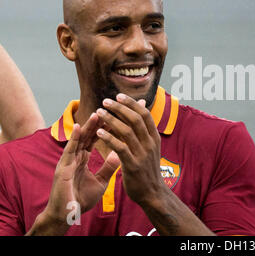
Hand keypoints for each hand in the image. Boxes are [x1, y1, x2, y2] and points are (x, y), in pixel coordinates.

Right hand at [40, 113, 120, 227]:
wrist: (68, 215)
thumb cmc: (81, 199)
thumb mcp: (100, 181)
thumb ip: (109, 167)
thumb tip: (119, 153)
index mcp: (84, 157)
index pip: (99, 136)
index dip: (110, 125)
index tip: (124, 115)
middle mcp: (76, 155)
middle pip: (91, 133)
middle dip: (102, 120)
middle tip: (115, 107)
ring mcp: (68, 160)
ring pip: (80, 139)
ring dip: (88, 126)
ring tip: (98, 112)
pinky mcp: (62, 168)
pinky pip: (69, 151)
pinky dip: (73, 139)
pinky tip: (77, 127)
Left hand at [95, 93, 165, 206]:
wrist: (152, 193)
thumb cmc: (147, 169)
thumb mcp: (150, 147)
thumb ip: (144, 130)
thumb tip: (142, 110)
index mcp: (154, 138)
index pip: (145, 114)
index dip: (132, 103)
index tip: (118, 96)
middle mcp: (150, 143)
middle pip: (136, 119)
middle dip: (120, 108)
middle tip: (105, 101)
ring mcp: (143, 154)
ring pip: (127, 131)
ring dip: (111, 119)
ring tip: (99, 112)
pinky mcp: (133, 165)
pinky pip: (120, 147)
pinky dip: (109, 137)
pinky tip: (99, 131)